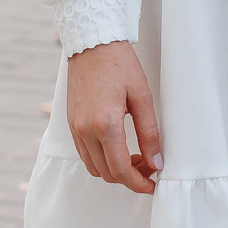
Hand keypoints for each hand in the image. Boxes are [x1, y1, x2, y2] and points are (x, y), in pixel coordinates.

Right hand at [66, 41, 162, 193]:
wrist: (92, 42)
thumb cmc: (120, 65)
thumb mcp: (142, 97)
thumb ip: (150, 133)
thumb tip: (157, 162)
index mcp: (105, 124)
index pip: (121, 170)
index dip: (139, 183)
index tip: (154, 185)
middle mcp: (85, 130)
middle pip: (106, 173)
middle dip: (130, 177)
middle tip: (150, 166)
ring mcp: (75, 128)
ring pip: (94, 167)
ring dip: (115, 170)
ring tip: (137, 157)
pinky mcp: (71, 123)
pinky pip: (85, 154)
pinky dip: (102, 160)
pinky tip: (119, 148)